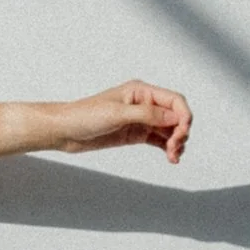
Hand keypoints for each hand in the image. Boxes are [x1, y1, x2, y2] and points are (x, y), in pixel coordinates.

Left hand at [48, 82, 192, 163]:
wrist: (66, 130)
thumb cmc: (85, 116)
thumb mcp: (117, 114)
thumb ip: (147, 114)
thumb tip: (174, 117)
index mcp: (141, 91)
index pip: (174, 100)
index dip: (184, 116)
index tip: (182, 133)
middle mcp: (144, 104)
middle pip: (175, 116)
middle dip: (180, 132)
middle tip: (175, 148)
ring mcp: (141, 119)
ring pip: (170, 129)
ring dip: (177, 142)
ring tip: (173, 156)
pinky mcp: (136, 133)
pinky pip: (160, 139)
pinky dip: (168, 148)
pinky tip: (170, 157)